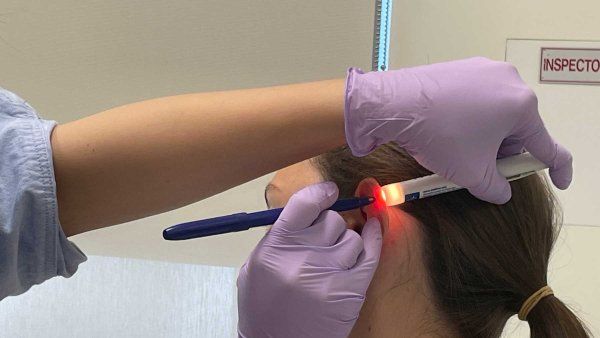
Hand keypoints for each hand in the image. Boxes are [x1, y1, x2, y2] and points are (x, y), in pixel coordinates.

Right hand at [237, 182, 381, 337]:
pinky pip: (371, 254)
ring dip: (346, 242)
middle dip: (330, 225)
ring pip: (353, 238)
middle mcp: (302, 258)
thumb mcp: (255, 268)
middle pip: (331, 220)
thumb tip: (306, 212)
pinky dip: (374, 238)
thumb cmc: (263, 309)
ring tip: (334, 258)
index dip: (320, 193)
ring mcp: (328, 274)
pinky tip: (373, 230)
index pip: (304, 204)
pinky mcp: (350, 291)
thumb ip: (278, 238)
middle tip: (323, 240)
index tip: (328, 192)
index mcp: (275, 247)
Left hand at [343, 57, 572, 203]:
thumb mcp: (472, 174)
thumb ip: (496, 188)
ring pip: (496, 113)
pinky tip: (447, 130)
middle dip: (503, 152)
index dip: (557, 168)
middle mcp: (509, 81)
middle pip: (518, 128)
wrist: (394, 105)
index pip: (548, 146)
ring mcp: (484, 70)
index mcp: (522, 106)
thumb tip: (501, 190)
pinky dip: (469, 119)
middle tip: (479, 168)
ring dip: (485, 136)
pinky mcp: (461, 68)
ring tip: (457, 149)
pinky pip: (476, 99)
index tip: (559, 181)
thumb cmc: (440, 137)